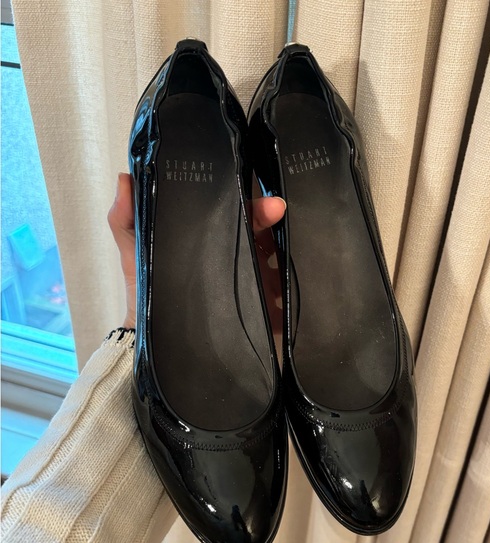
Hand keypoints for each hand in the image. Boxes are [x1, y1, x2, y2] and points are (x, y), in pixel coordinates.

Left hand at [107, 173, 285, 331]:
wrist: (154, 340)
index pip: (239, 213)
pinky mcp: (261, 309)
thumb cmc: (146, 291)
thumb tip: (125, 179)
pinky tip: (287, 281)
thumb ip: (126, 218)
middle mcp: (236, 256)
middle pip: (263, 231)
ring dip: (284, 246)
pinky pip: (282, 294)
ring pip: (278, 257)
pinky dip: (288, 287)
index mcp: (214, 239)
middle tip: (276, 209)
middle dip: (270, 217)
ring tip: (285, 242)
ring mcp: (252, 282)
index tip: (261, 196)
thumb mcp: (134, 252)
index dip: (251, 202)